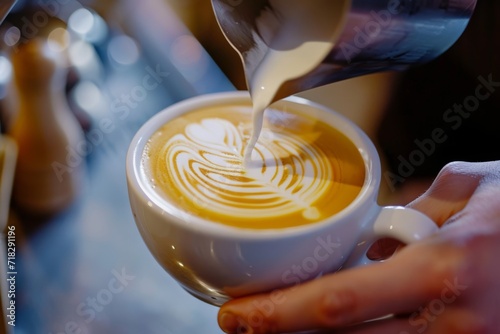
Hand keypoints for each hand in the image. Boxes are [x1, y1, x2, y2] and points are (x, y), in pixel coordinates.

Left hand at [217, 161, 499, 333]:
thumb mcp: (473, 188)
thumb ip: (414, 211)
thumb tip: (373, 237)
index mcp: (446, 271)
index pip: (336, 304)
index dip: (276, 315)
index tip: (236, 314)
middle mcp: (455, 324)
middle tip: (245, 325)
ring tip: (282, 328)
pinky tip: (349, 328)